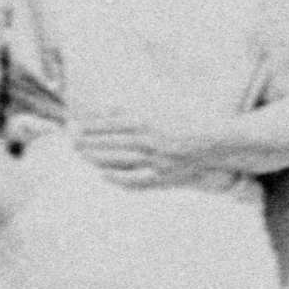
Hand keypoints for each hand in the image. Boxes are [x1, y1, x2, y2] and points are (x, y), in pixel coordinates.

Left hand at [67, 106, 223, 187]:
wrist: (216, 142)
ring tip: (82, 154)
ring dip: (95, 158)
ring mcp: (154, 161)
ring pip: (115, 161)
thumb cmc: (188, 119)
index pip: (107, 124)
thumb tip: (106, 108)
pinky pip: (132, 181)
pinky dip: (115, 178)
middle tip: (71, 140)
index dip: (87, 126)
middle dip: (86, 142)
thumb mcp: (161, 107)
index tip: (73, 125)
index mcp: (147, 121)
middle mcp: (148, 141)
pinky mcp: (161, 177)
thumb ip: (132, 108)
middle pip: (107, 143)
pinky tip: (103, 174)